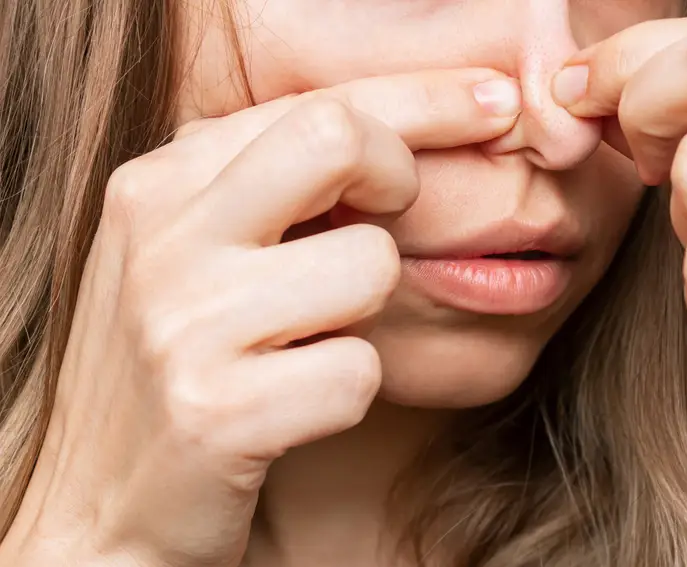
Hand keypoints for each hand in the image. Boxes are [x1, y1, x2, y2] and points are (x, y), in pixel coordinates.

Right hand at [0, 69, 519, 565]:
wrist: (99, 505)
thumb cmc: (179, 365)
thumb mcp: (196, 253)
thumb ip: (266, 183)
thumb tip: (398, 127)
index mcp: (159, 184)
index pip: (316, 103)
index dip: (423, 97)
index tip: (493, 99)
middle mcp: (163, 237)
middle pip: (338, 138)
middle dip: (401, 172)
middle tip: (396, 211)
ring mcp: (184, 323)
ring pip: (370, 265)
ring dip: (368, 312)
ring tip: (308, 341)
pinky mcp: (216, 412)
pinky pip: (358, 372)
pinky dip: (349, 390)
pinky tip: (296, 406)